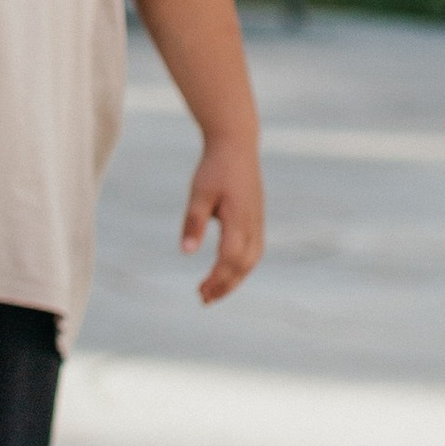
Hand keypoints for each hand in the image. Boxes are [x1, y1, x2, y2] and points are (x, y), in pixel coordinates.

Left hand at [182, 132, 263, 301]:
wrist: (236, 146)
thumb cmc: (214, 168)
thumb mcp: (199, 193)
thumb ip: (193, 222)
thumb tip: (186, 252)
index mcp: (240, 219)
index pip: (230, 259)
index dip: (217, 279)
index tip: (200, 291)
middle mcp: (253, 224)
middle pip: (244, 266)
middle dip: (225, 286)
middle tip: (203, 299)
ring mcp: (258, 222)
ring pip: (251, 261)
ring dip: (234, 279)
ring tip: (212, 291)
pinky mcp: (256, 219)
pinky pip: (253, 251)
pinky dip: (240, 267)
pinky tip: (225, 271)